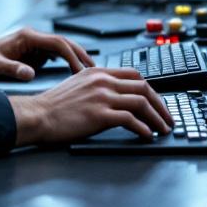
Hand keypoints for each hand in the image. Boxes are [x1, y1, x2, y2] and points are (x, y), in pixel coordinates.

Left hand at [0, 27, 95, 80]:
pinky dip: (68, 60)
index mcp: (27, 37)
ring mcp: (36, 43)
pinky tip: (75, 72)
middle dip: (80, 54)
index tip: (80, 69)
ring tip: (89, 71)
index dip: (71, 55)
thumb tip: (29, 73)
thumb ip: (11, 69)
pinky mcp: (36, 51)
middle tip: (94, 69)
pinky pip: (57, 53)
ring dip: (77, 56)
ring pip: (63, 47)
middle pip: (64, 42)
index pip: (57, 43)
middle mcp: (34, 37)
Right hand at [8, 67, 173, 144]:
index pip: (135, 75)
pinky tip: (147, 135)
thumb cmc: (55, 104)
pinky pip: (130, 120)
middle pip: (144, 87)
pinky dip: (143, 128)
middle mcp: (103, 81)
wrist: (38, 114)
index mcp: (98, 71)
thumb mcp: (78, 84)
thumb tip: (117, 95)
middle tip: (167, 117)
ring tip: (162, 129)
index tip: (158, 102)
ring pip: (141, 103)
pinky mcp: (100, 114)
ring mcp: (102, 97)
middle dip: (161, 104)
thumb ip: (98, 85)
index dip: (151, 89)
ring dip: (157, 118)